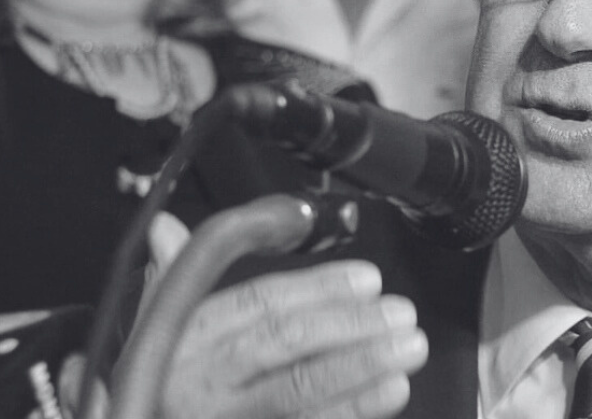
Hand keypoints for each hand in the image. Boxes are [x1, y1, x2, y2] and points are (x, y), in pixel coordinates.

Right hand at [141, 215, 427, 418]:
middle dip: (348, 326)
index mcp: (180, 341)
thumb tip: (166, 228)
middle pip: (282, 346)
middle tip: (399, 314)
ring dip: (361, 369)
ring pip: (298, 392)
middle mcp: (201, 383)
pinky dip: (351, 411)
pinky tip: (387, 393)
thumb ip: (169, 279)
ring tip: (406, 351)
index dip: (316, 288)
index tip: (367, 279)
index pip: (255, 304)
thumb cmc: (149, 384)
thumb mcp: (149, 331)